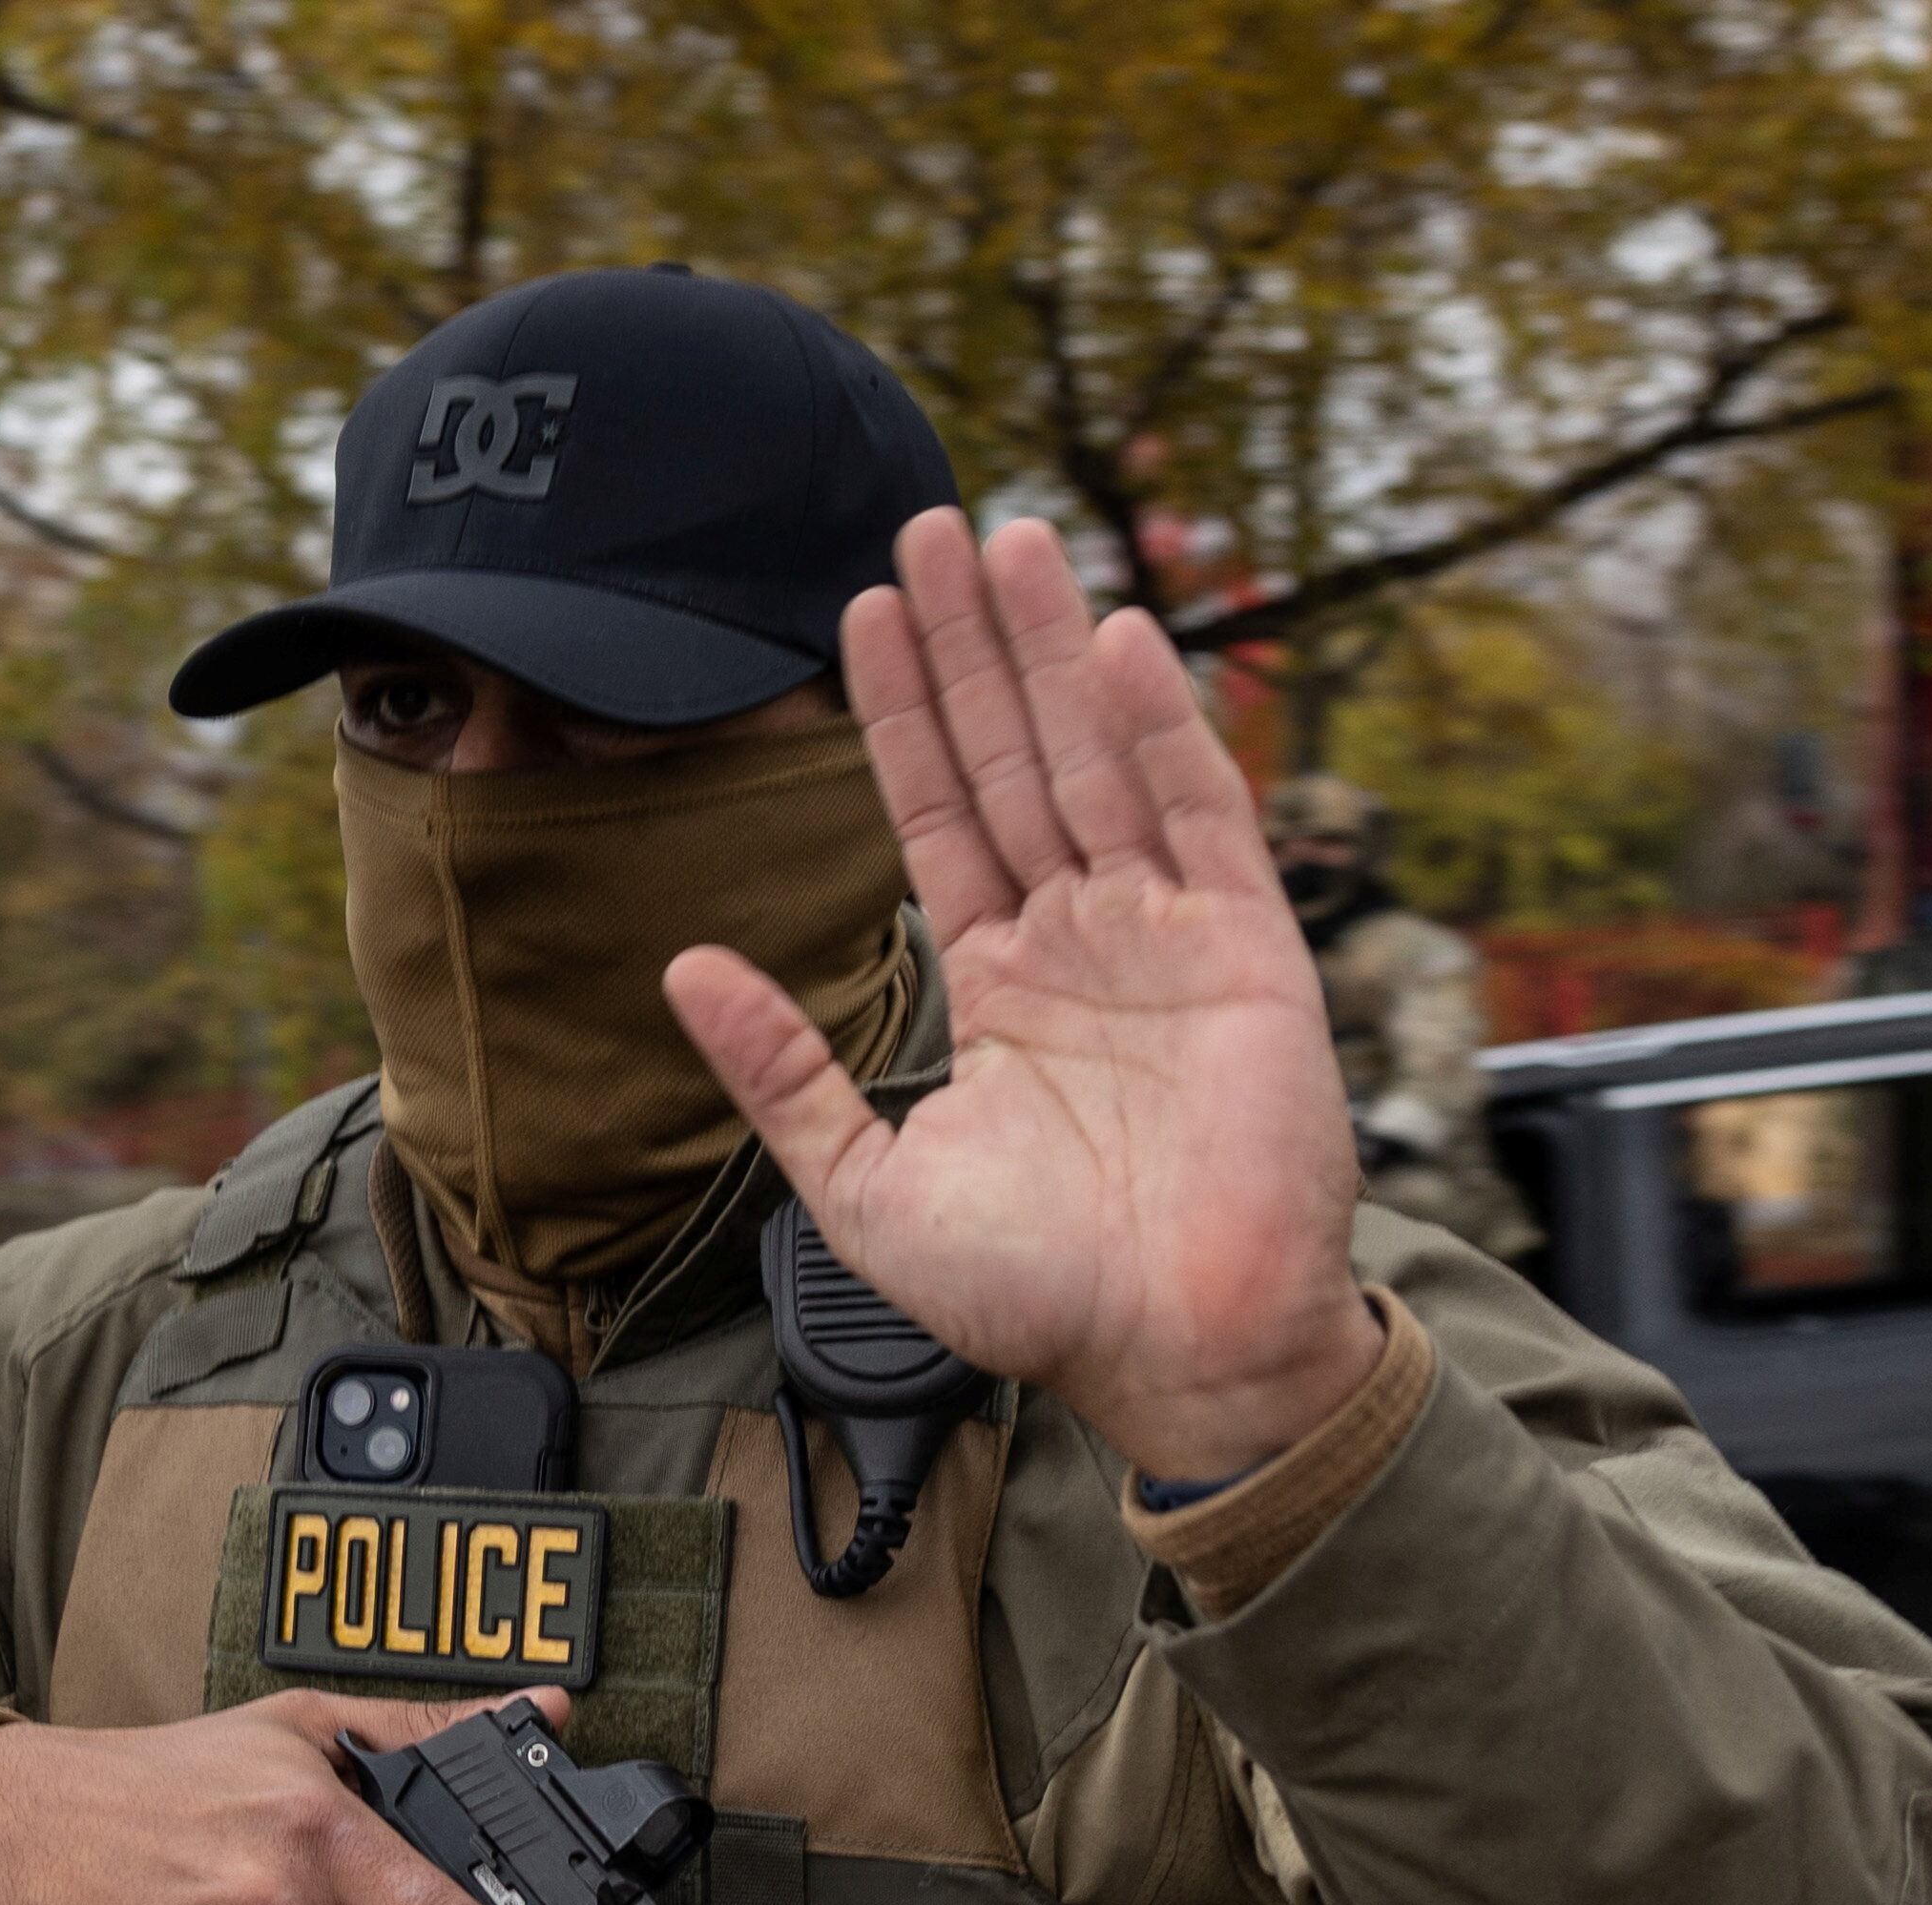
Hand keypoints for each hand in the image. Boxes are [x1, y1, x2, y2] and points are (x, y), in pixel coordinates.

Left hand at [663, 511, 1388, 1485]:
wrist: (1172, 1354)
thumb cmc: (1034, 1296)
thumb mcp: (864, 1184)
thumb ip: (782, 1072)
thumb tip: (680, 965)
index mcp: (1001, 986)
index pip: (938, 817)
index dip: (902, 714)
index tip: (861, 612)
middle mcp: (1084, 941)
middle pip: (1015, 759)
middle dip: (973, 644)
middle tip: (933, 523)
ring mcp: (1170, 937)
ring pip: (1098, 758)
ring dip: (1052, 650)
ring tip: (1011, 539)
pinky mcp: (1250, 953)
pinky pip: (1201, 816)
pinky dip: (1163, 728)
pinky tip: (1115, 641)